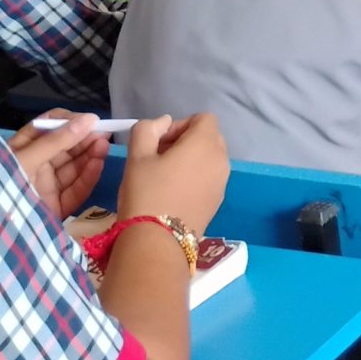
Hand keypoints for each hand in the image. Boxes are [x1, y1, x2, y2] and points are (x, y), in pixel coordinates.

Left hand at [11, 110, 110, 219]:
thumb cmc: (2, 185)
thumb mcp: (26, 159)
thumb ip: (57, 141)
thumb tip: (89, 119)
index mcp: (23, 150)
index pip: (50, 128)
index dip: (70, 121)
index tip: (88, 120)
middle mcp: (37, 165)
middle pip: (66, 147)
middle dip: (85, 139)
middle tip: (104, 132)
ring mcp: (47, 186)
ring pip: (74, 167)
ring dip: (90, 156)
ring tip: (104, 145)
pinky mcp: (57, 206)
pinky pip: (76, 189)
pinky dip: (89, 177)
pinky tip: (98, 164)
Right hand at [117, 113, 229, 228]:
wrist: (158, 241)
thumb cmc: (146, 193)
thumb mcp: (138, 156)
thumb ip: (148, 129)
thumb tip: (164, 122)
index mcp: (206, 143)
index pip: (203, 118)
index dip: (180, 125)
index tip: (159, 143)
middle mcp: (221, 159)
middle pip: (208, 137)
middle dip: (185, 141)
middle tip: (158, 158)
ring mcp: (223, 182)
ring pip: (210, 158)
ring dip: (190, 160)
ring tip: (164, 177)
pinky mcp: (218, 201)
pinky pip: (210, 178)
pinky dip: (195, 177)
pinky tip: (173, 194)